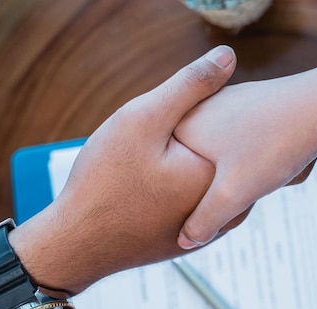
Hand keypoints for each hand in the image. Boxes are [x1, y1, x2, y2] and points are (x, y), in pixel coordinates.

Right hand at [9, 45, 240, 294]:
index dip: (227, 110)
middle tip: (199, 127)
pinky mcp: (190, 241)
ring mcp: (208, 231)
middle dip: (220, 140)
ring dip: (208, 166)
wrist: (75, 245)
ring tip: (183, 148)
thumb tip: (228, 55)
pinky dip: (194, 188)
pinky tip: (172, 177)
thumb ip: (188, 86)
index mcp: (221, 178)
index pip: (241, 132)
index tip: (213, 105)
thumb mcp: (143, 119)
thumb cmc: (104, 180)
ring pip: (218, 186)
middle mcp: (224, 211)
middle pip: (232, 162)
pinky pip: (203, 205)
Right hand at [174, 43, 316, 248]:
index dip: (195, 198)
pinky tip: (284, 153)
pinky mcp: (251, 101)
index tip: (225, 199)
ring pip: (228, 154)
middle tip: (260, 176)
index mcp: (181, 129)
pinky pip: (249, 139)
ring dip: (251, 170)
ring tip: (276, 164)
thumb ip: (205, 220)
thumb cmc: (273, 147)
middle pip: (201, 167)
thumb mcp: (232, 194)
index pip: (171, 174)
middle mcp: (198, 109)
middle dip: (230, 184)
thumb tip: (185, 241)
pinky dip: (263, 152)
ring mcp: (225, 102)